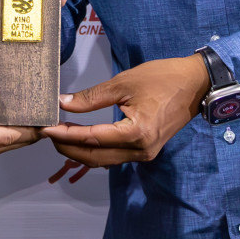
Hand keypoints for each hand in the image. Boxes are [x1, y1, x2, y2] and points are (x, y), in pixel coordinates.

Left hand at [40, 55, 208, 165]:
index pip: (91, 138)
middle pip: (94, 156)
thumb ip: (92, 97)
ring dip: (79, 151)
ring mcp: (144, 154)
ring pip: (103, 159)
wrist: (195, 84)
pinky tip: (80, 138)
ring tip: (59, 136)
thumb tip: (63, 103)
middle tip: (46, 134)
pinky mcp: (145, 150)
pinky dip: (95, 150)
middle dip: (67, 147)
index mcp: (136, 133)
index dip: (65, 134)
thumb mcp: (124, 82)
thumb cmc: (161, 78)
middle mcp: (140, 150)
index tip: (45, 128)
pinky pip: (114, 156)